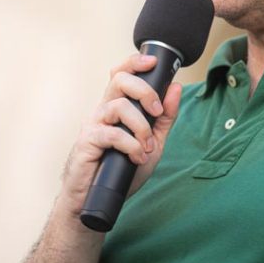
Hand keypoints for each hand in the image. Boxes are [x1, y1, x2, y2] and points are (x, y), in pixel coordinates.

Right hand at [59, 53, 182, 217]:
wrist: (97, 200)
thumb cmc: (121, 171)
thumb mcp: (152, 143)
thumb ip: (164, 118)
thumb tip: (176, 89)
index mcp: (117, 108)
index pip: (121, 74)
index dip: (135, 63)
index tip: (154, 62)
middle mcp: (103, 111)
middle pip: (119, 79)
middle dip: (144, 90)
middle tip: (156, 111)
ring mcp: (94, 124)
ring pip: (119, 106)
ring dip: (141, 127)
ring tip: (146, 147)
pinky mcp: (87, 141)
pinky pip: (112, 134)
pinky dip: (131, 145)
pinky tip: (137, 158)